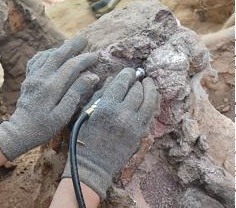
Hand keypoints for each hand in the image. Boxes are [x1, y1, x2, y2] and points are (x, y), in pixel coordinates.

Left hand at [0, 37, 98, 160]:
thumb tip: (91, 76)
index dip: (84, 59)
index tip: (96, 56)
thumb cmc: (44, 127)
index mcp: (51, 87)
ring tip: (71, 44)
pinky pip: (36, 61)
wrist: (20, 130)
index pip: (71, 66)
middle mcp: (41, 78)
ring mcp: (32, 77)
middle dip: (72, 46)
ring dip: (60, 48)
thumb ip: (76, 93)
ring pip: (47, 56)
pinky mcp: (28, 79)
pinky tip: (52, 53)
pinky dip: (45, 54)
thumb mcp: (63, 114)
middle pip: (58, 55)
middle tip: (85, 40)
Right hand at [62, 68, 160, 198]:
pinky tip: (150, 98)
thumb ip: (99, 94)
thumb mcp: (86, 112)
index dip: (127, 74)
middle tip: (137, 76)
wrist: (92, 164)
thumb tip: (112, 79)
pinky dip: (152, 103)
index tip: (129, 71)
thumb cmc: (83, 137)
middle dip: (137, 81)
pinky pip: (150, 114)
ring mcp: (134, 125)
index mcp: (106, 107)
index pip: (121, 83)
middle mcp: (122, 114)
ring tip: (148, 83)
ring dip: (150, 89)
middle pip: (137, 90)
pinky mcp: (140, 134)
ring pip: (149, 101)